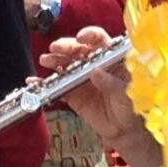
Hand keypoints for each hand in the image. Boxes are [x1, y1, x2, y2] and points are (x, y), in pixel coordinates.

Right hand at [41, 27, 137, 146]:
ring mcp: (82, 78)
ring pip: (66, 64)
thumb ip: (113, 83)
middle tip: (56, 47)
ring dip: (54, 59)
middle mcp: (94, 64)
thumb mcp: (128, 94)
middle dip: (66, 46)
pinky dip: (44, 83)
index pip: (100, 41)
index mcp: (111, 58)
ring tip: (46, 60)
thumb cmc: (133, 107)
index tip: (81, 38)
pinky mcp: (73, 94)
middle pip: (78, 49)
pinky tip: (35, 81)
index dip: (90, 36)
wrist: (125, 130)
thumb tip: (96, 72)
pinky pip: (57, 86)